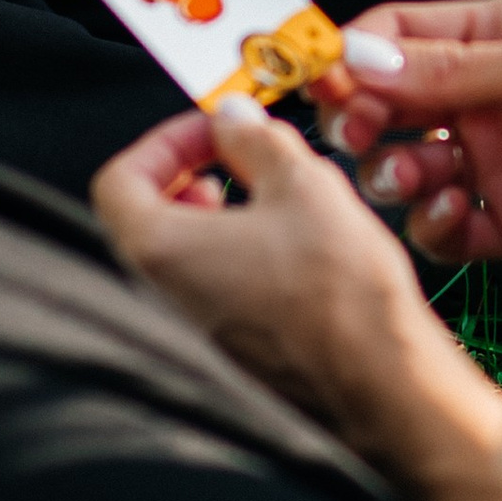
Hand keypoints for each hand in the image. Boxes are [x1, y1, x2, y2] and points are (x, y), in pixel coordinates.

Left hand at [92, 99, 501, 470]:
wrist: (383, 384)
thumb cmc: (341, 295)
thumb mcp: (301, 182)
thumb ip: (254, 138)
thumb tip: (231, 117)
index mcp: (160, 251)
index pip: (118, 180)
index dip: (165, 142)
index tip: (212, 128)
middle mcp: (162, 298)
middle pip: (144, 218)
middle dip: (189, 175)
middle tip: (234, 157)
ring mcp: (193, 332)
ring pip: (181, 257)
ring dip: (217, 216)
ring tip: (271, 198)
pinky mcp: (228, 354)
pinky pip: (212, 291)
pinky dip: (237, 256)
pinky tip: (292, 247)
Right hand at [322, 0, 501, 264]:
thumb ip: (454, 66)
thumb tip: (361, 55)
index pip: (405, 36)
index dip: (357, 56)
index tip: (324, 83)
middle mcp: (494, 96)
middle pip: (395, 104)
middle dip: (364, 118)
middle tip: (355, 136)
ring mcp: (501, 161)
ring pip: (411, 167)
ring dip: (393, 173)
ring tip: (409, 178)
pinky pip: (447, 227)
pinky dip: (432, 225)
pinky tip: (448, 215)